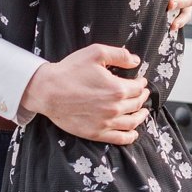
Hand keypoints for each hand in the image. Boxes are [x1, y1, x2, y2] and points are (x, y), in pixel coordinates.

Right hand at [19, 44, 148, 143]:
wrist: (48, 91)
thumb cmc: (71, 70)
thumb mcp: (96, 53)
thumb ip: (119, 55)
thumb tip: (136, 61)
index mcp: (117, 89)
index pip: (137, 88)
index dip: (142, 84)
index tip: (141, 81)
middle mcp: (114, 108)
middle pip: (136, 104)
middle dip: (142, 98)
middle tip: (143, 93)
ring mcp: (105, 123)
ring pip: (131, 123)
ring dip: (140, 117)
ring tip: (143, 112)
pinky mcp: (96, 133)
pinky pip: (119, 139)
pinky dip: (130, 136)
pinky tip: (133, 133)